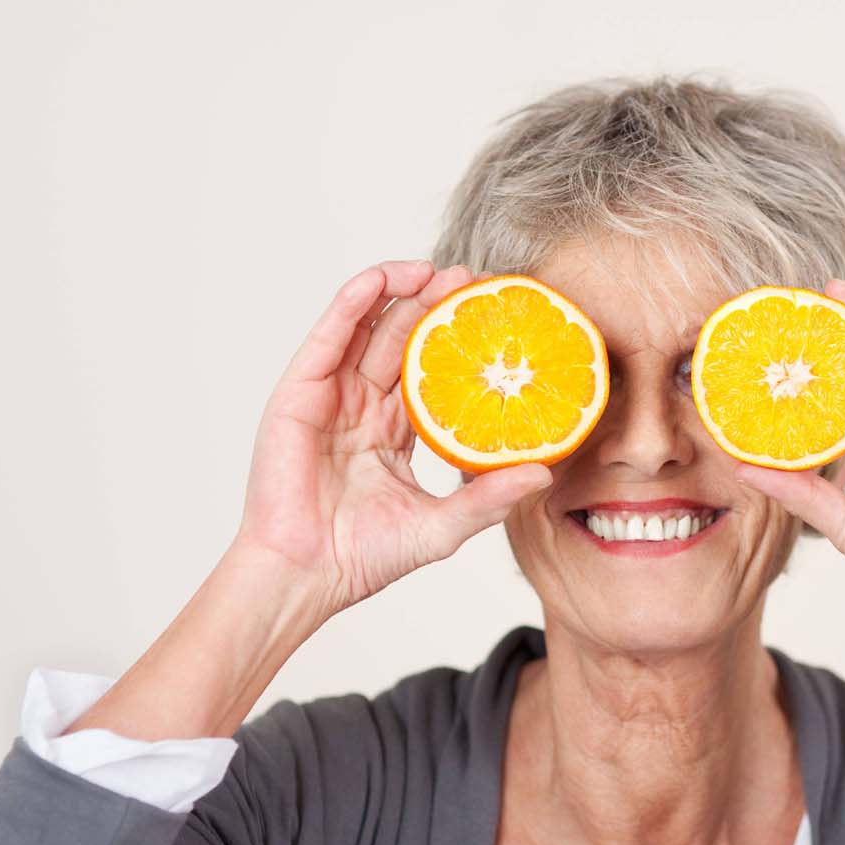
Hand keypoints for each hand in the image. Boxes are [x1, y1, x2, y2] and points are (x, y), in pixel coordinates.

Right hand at [235, 261, 552, 614]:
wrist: (306, 575)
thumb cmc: (363, 558)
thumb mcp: (442, 524)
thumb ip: (489, 497)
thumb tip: (545, 472)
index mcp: (392, 433)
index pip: (431, 373)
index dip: (459, 343)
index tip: (495, 319)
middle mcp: (361, 408)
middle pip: (401, 340)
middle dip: (435, 305)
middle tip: (474, 279)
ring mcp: (329, 398)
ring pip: (366, 328)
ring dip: (398, 291)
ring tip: (437, 270)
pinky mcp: (299, 394)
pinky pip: (329, 337)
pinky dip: (352, 304)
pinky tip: (381, 280)